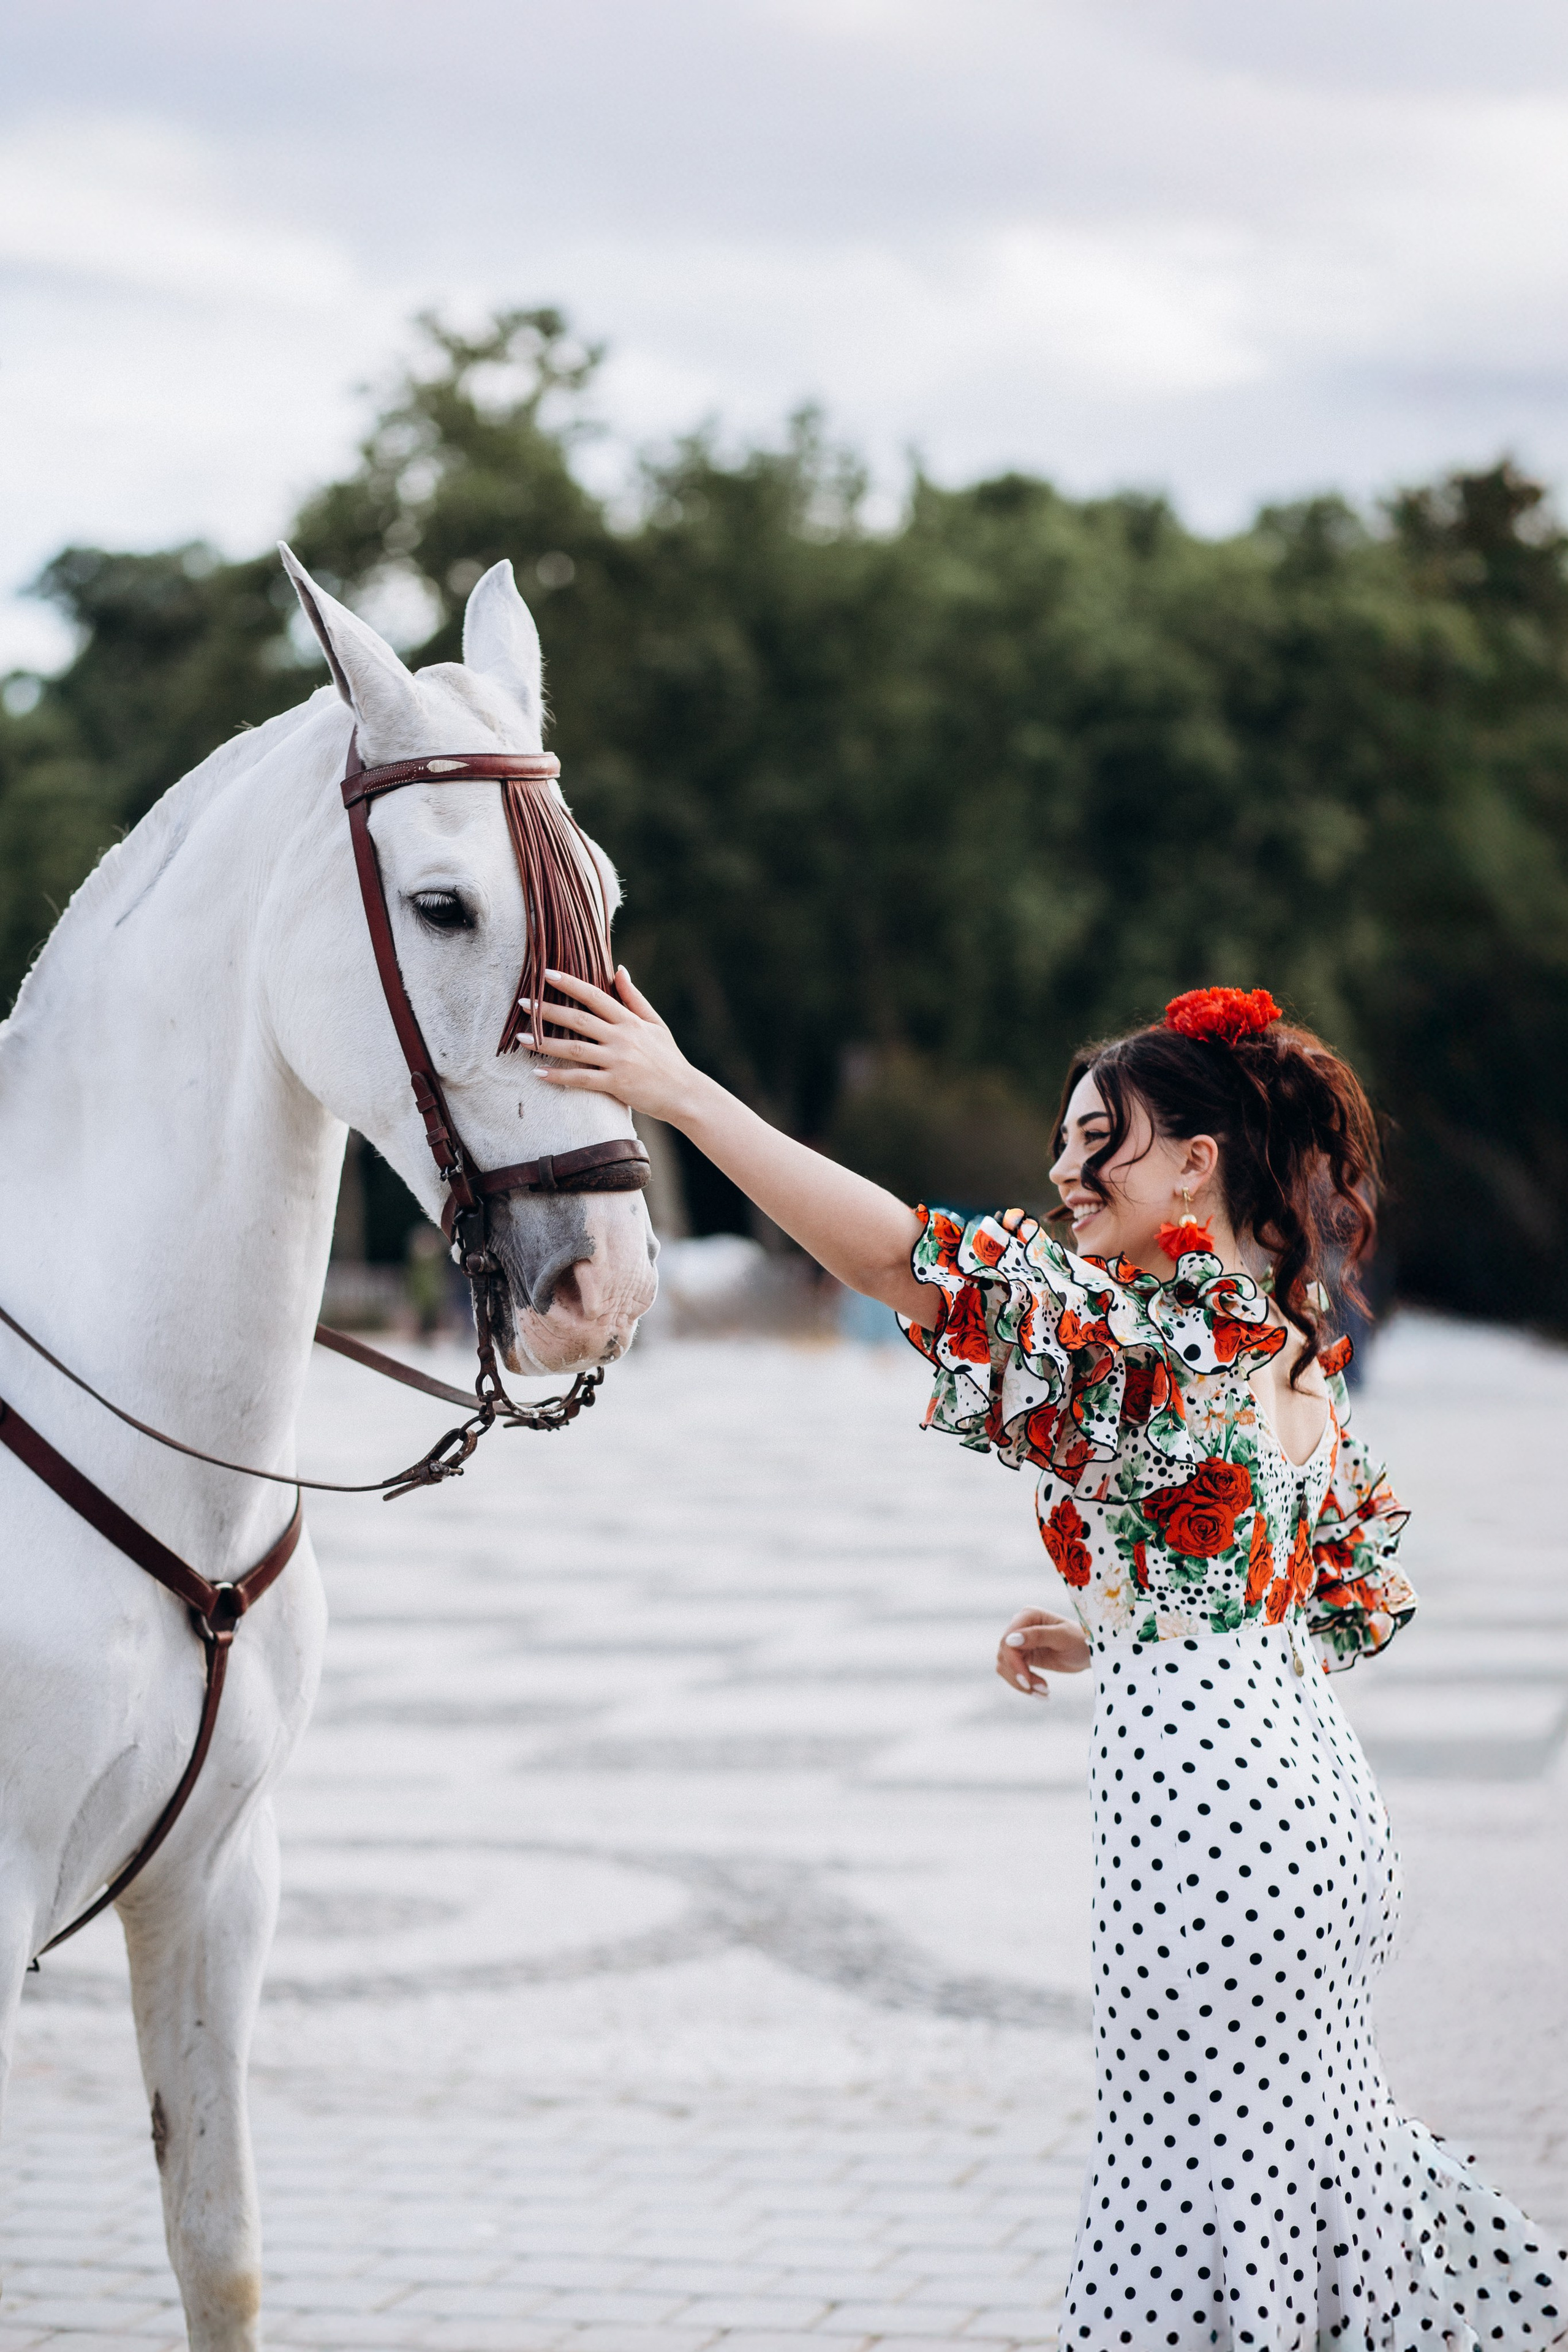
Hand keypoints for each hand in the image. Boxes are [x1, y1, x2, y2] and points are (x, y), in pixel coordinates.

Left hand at [520, 968, 699, 1123]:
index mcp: (630, 1020)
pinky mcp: (616, 1084)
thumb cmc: (668, 1058)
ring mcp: (618, 1061)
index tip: (546, 974)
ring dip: (545, 1042)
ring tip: (520, 1038)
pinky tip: (537, 1073)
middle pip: (579, 1020)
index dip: (570, 983)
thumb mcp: (656, 1023)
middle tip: (522, 1003)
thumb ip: (634, 998)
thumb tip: (619, 969)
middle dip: (548, 1010)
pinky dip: (558, 1076)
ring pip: (575, 1049)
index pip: (595, 996)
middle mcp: (622, 1038)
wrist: (685, 1093)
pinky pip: (581, 1079)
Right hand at [996, 1607, 1091, 1697]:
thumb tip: (1010, 1639)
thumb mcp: (1063, 1637)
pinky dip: (1023, 1684)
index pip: (1008, 1641)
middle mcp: (1020, 1625)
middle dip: (1019, 1676)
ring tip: (1044, 1693)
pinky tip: (1040, 1691)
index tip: (1028, 1682)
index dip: (1014, 1663)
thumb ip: (1038, 1635)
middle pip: (1004, 1654)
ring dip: (1020, 1683)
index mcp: (1028, 1615)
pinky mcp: (1022, 1655)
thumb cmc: (1081, 1640)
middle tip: (1042, 1690)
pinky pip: (1012, 1671)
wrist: (1090, 1651)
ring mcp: (1020, 1641)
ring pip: (1004, 1665)